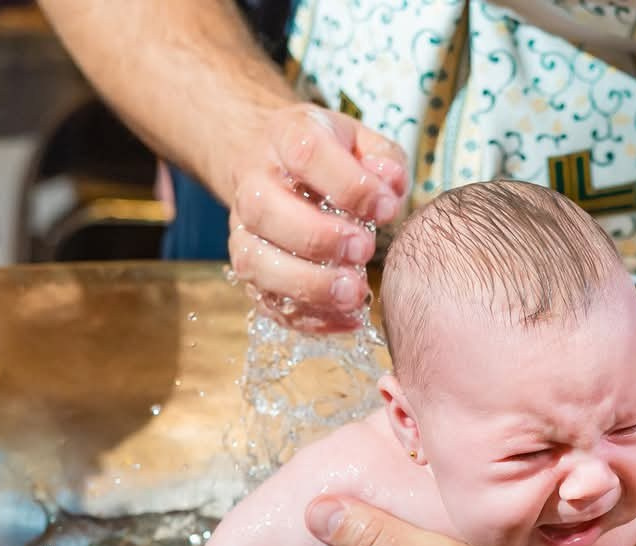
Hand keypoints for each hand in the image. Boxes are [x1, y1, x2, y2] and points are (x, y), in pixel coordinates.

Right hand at [228, 104, 408, 332]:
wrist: (272, 161)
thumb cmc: (329, 155)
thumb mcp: (362, 141)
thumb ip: (384, 160)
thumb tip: (390, 186)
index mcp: (286, 137)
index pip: (307, 154)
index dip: (348, 185)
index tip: (386, 209)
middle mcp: (255, 182)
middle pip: (265, 210)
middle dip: (317, 237)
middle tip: (364, 249)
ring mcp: (244, 229)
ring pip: (254, 260)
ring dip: (305, 283)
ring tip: (355, 292)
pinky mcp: (250, 268)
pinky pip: (266, 300)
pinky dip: (307, 316)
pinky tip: (348, 318)